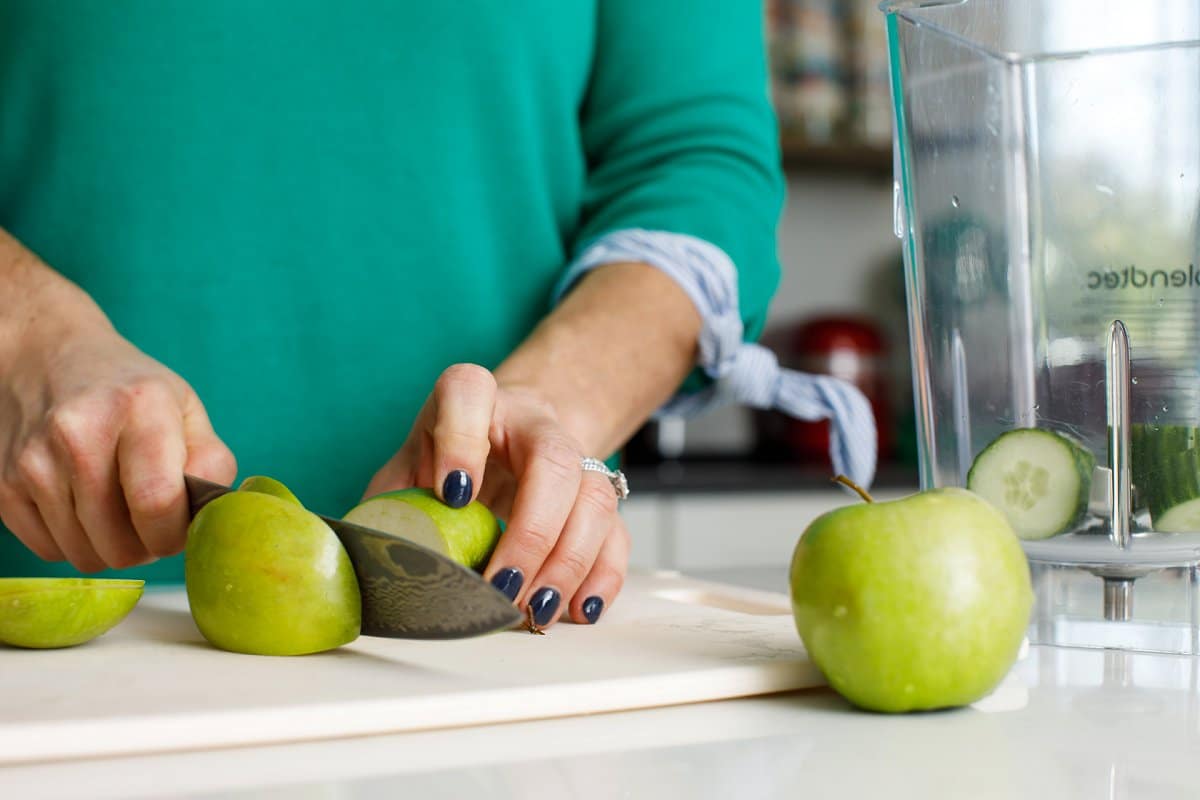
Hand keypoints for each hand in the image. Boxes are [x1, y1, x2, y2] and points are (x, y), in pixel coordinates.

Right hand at [0, 316, 235, 571]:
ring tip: (121, 507)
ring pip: (86, 556)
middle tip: (153, 517)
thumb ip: (211, 462)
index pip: (158, 502)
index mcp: (139, 407)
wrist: (46, 359)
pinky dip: (75, 541)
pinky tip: (84, 504)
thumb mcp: (185, 408)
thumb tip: (212, 515)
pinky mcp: (5, 486)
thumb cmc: (130, 393)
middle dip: (147, 544)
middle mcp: (79, 433)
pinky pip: (50, 551)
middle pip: (121, 544)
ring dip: (112, 546)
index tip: (181, 524)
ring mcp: (35, 462)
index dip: (177, 532)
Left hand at [364, 364, 629, 626]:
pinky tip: (577, 610)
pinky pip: (616, 533)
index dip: (461, 442)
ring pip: (595, 498)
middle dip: (533, 531)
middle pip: (553, 461)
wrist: (504, 441)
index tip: (452, 495)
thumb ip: (388, 506)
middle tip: (503, 587)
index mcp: (473, 399)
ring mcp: (574, 456)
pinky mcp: (597, 496)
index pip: (469, 394)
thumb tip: (355, 563)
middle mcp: (531, 421)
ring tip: (534, 612)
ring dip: (569, 562)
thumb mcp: (404, 472)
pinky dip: (602, 576)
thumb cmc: (444, 463)